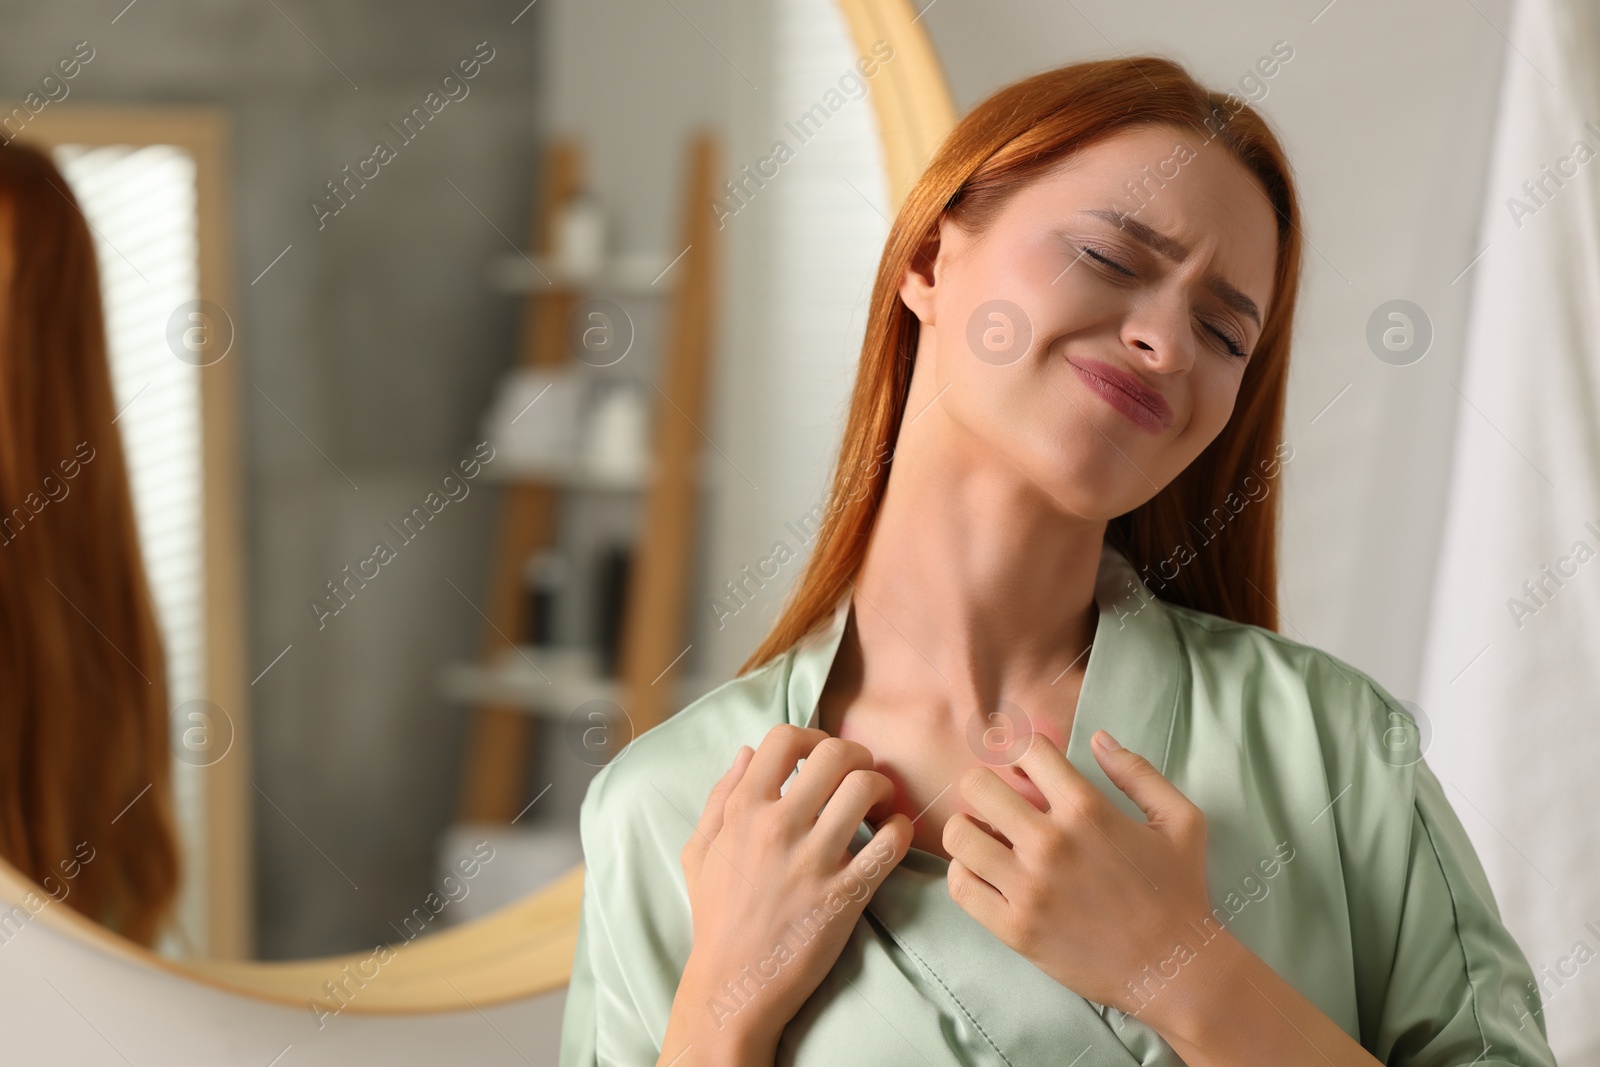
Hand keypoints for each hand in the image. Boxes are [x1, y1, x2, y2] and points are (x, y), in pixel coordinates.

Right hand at [664, 724, 912, 1064]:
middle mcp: (777, 826)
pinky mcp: (844, 895)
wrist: (733, 985)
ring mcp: (812, 860)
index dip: (812, 737)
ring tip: (879, 807)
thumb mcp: (699, 850)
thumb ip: (721, 797)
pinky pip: (890, 842)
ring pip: (866, 788)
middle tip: (860, 777)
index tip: (822, 757)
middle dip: (858, 757)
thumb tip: (747, 751)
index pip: (785, 738)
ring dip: (882, 789)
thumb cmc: (716, 918)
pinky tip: (892, 836)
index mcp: (743, 810)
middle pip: (835, 754)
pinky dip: (900, 829)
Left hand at [941, 728, 1212, 1022]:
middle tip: (1000, 806)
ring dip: (971, 831)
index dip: (1021, 753)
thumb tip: (1098, 737)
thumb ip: (1138, 772)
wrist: (1175, 970)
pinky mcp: (1014, 928)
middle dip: (986, 788)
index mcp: (1087, 810)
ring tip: (989, 841)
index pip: (1026, 750)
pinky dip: (965, 875)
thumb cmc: (1179, 892)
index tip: (1026, 772)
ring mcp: (1028, 888)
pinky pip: (960, 886)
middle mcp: (1051, 843)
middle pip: (977, 786)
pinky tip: (986, 876)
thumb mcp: (1180, 821)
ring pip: (959, 834)